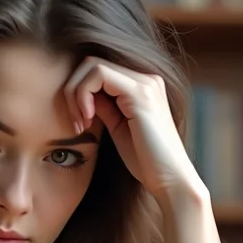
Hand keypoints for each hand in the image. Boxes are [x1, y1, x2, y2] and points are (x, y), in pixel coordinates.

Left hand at [63, 56, 205, 203]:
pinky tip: (88, 120)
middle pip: (91, 63)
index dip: (78, 92)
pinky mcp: (140, 93)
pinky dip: (83, 96)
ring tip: (81, 123)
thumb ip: (103, 106)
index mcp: (141, 85)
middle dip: (72, 90)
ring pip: (92, 65)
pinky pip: (99, 75)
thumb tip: (81, 93)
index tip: (79, 123)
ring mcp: (145, 83)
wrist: (169, 179)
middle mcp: (146, 78)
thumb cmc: (145, 160)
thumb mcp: (117, 127)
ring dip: (75, 94)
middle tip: (77, 123)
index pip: (97, 70)